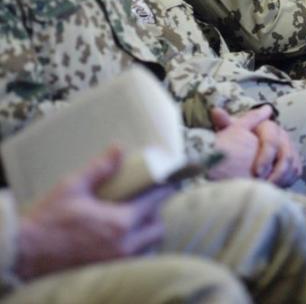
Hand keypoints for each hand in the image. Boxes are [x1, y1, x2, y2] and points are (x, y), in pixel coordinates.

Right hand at [16, 147, 171, 279]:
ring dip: (146, 233)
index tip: (168, 181)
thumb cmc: (47, 220)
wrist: (24, 253)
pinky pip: (133, 259)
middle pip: (157, 228)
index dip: (163, 189)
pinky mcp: (106, 271)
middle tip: (146, 202)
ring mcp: (116, 262)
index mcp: (120, 222)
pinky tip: (123, 237)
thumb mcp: (73, 186)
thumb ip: (100, 168)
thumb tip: (118, 148)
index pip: (155, 203)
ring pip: (147, 246)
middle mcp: (124, 245)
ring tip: (135, 219)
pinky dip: (135, 248)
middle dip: (156, 214)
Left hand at [210, 106, 300, 186]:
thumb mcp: (231, 130)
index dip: (266, 157)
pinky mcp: (294, 161)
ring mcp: (290, 148)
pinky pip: (296, 172)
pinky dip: (287, 182)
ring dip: (281, 180)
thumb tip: (215, 111)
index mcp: (268, 127)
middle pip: (286, 156)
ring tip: (267, 190)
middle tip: (263, 185)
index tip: (256, 173)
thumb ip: (225, 123)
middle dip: (276, 173)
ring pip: (292, 165)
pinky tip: (275, 189)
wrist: (248, 147)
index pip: (272, 140)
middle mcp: (282, 135)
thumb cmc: (238, 138)